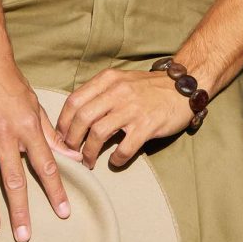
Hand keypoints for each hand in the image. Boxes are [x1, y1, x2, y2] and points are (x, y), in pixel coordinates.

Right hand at [0, 56, 82, 241]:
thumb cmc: (11, 83)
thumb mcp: (35, 105)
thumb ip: (51, 134)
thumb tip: (71, 155)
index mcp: (26, 126)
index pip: (45, 165)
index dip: (55, 191)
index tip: (63, 212)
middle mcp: (4, 134)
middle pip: (14, 179)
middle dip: (20, 209)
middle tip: (24, 235)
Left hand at [55, 68, 195, 169]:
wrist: (182, 87)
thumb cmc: (148, 87)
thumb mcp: (121, 81)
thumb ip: (100, 93)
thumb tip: (75, 115)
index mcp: (108, 80)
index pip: (74, 100)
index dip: (62, 121)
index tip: (60, 136)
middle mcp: (117, 92)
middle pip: (82, 117)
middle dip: (71, 139)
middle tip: (71, 152)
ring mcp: (133, 108)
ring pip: (98, 133)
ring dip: (88, 152)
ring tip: (87, 161)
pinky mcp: (148, 125)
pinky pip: (125, 147)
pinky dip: (116, 159)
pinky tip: (114, 161)